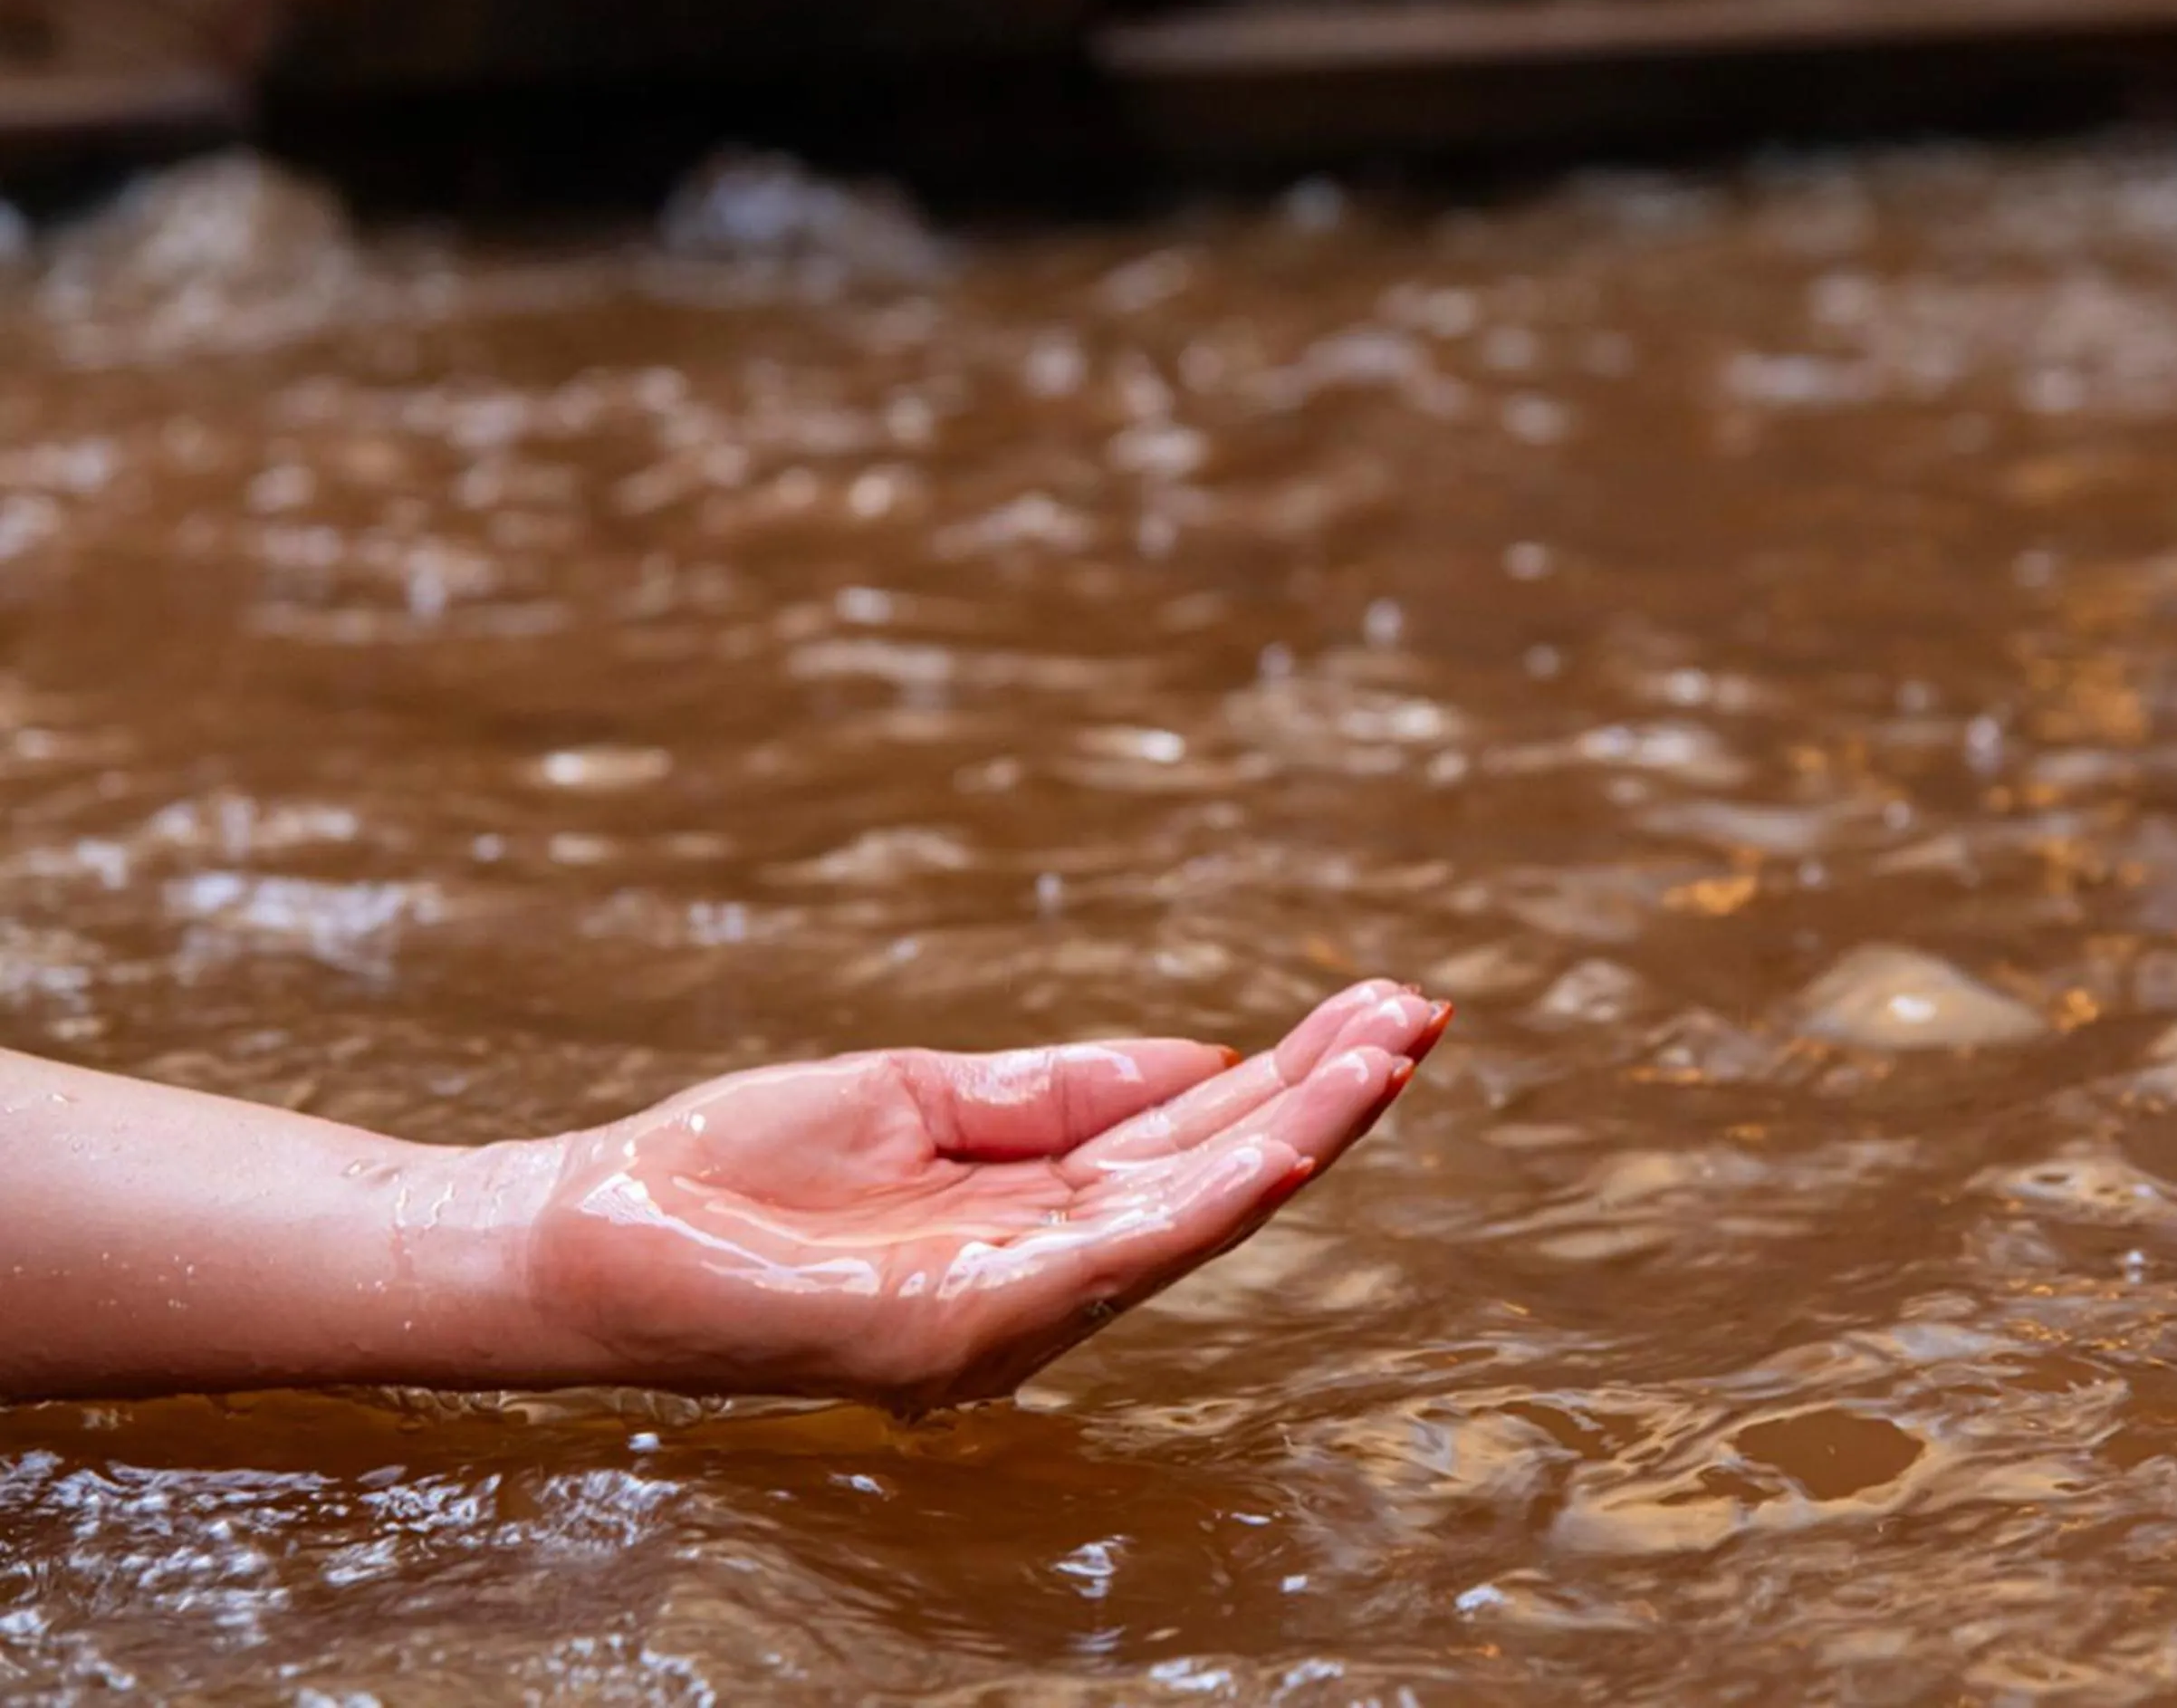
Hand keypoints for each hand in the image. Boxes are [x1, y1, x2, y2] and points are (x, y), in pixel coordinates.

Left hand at [525, 979, 1450, 1407]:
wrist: (592, 1231)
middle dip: (1325, 1099)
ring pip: (1187, 1218)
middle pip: (1211, 1180)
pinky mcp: (957, 1332)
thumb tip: (1208, 1056)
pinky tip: (1284, 1143)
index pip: (1187, 1146)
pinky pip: (1106, 1259)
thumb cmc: (739, 1170)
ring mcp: (1005, 1316)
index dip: (1287, 1079)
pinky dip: (1207, 1200)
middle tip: (1424, 1012)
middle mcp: (1040, 1283)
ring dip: (1300, 1135)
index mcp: (1032, 1223)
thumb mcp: (923, 1095)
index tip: (1375, 1004)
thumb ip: (1061, 1089)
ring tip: (1389, 1053)